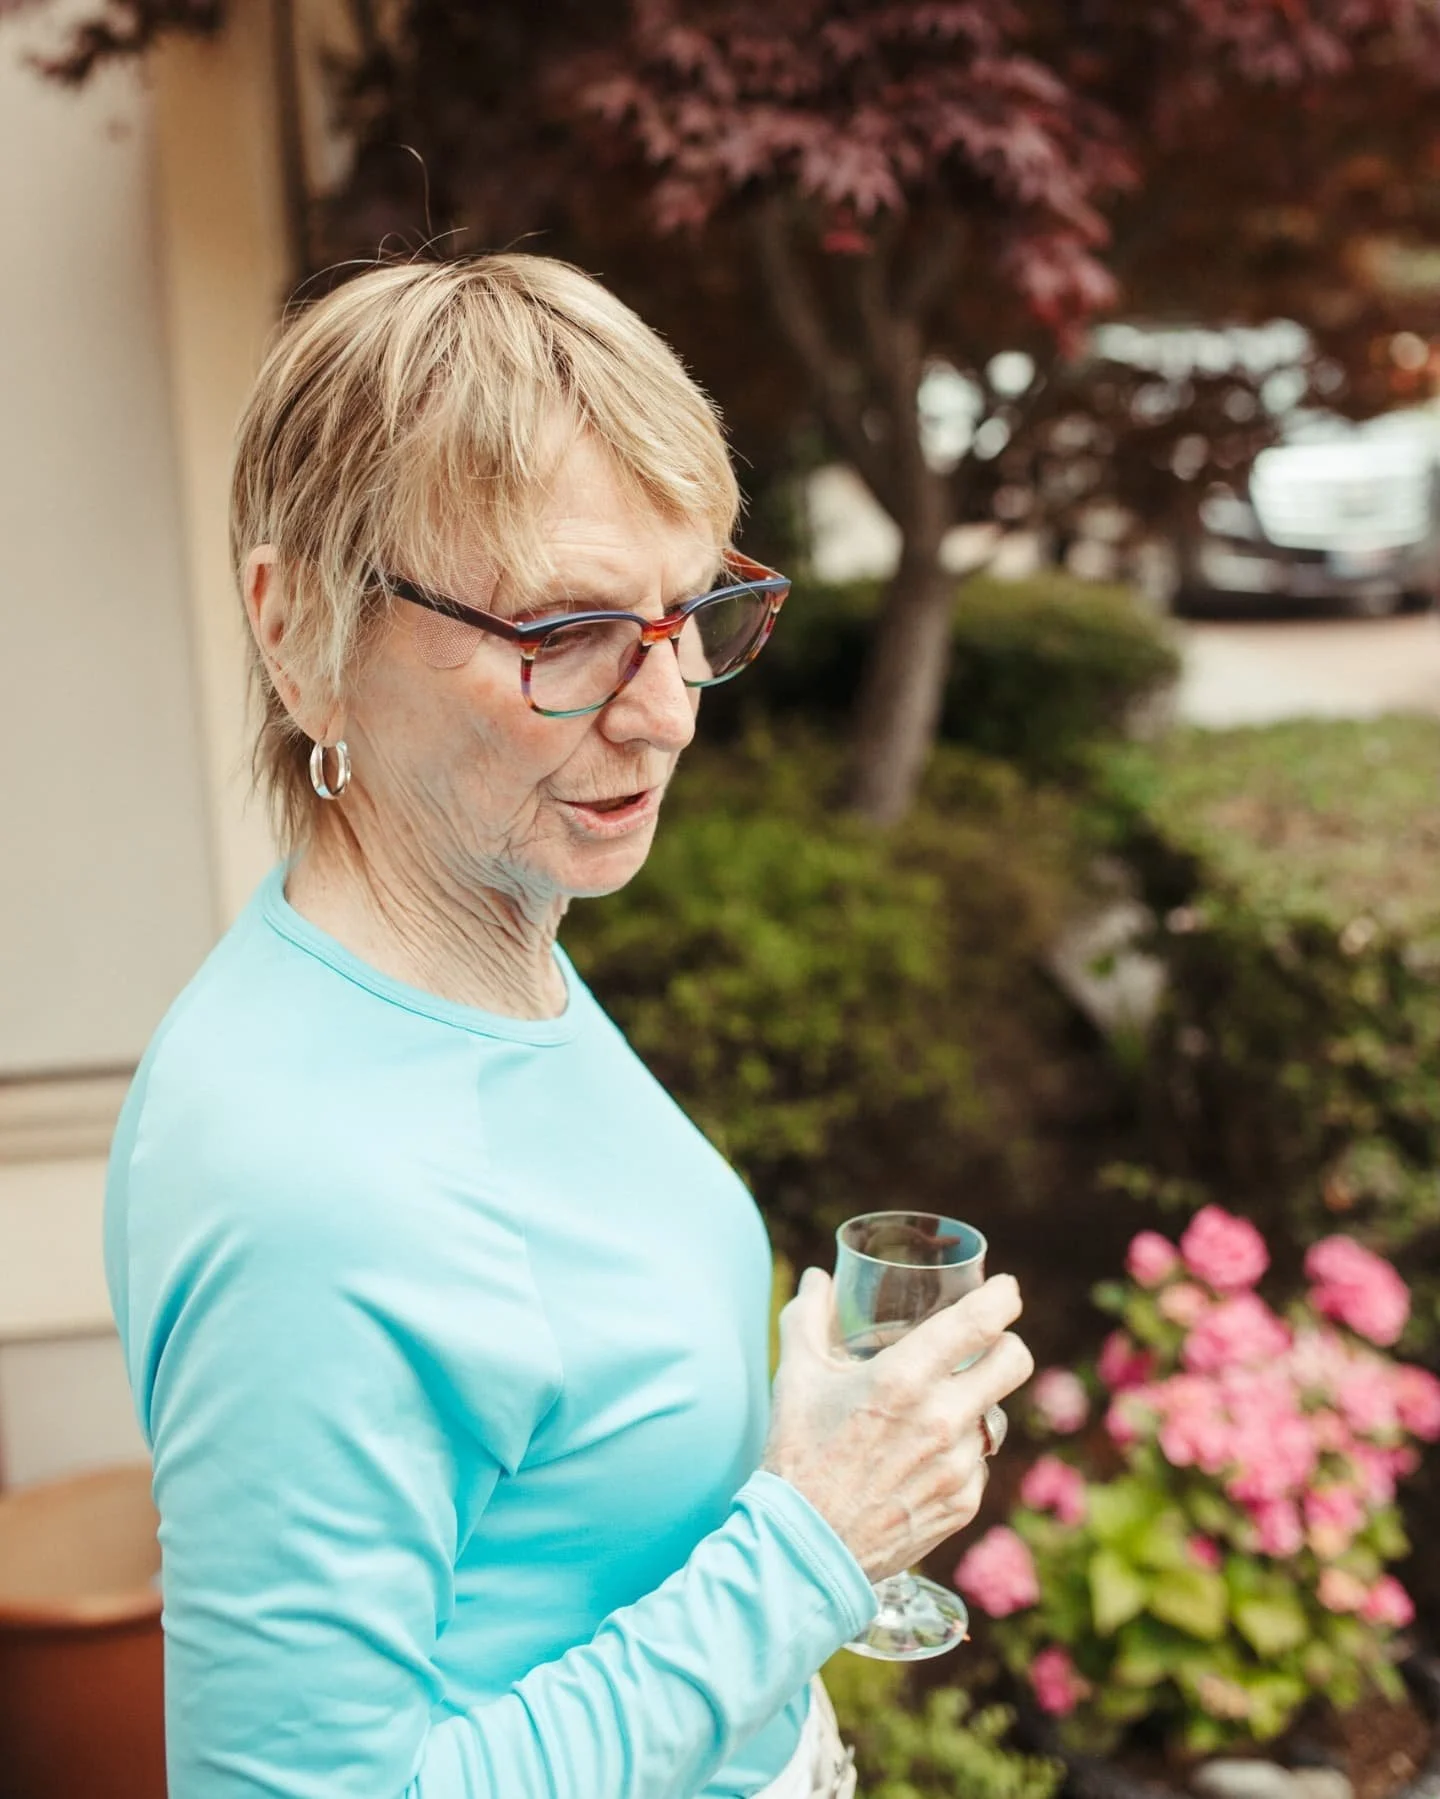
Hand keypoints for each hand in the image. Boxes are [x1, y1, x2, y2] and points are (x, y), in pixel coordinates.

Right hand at [761, 1269, 1032, 1582]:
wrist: (805, 1550)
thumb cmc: (798, 1456)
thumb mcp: (796, 1377)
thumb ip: (807, 1318)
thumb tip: (819, 1278)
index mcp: (904, 1378)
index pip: (981, 1322)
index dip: (1003, 1297)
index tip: (1004, 1290)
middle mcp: (942, 1419)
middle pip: (1015, 1362)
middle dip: (1007, 1344)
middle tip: (987, 1342)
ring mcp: (959, 1465)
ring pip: (995, 1414)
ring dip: (976, 1403)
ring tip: (941, 1407)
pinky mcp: (964, 1503)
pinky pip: (979, 1461)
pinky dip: (960, 1452)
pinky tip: (925, 1456)